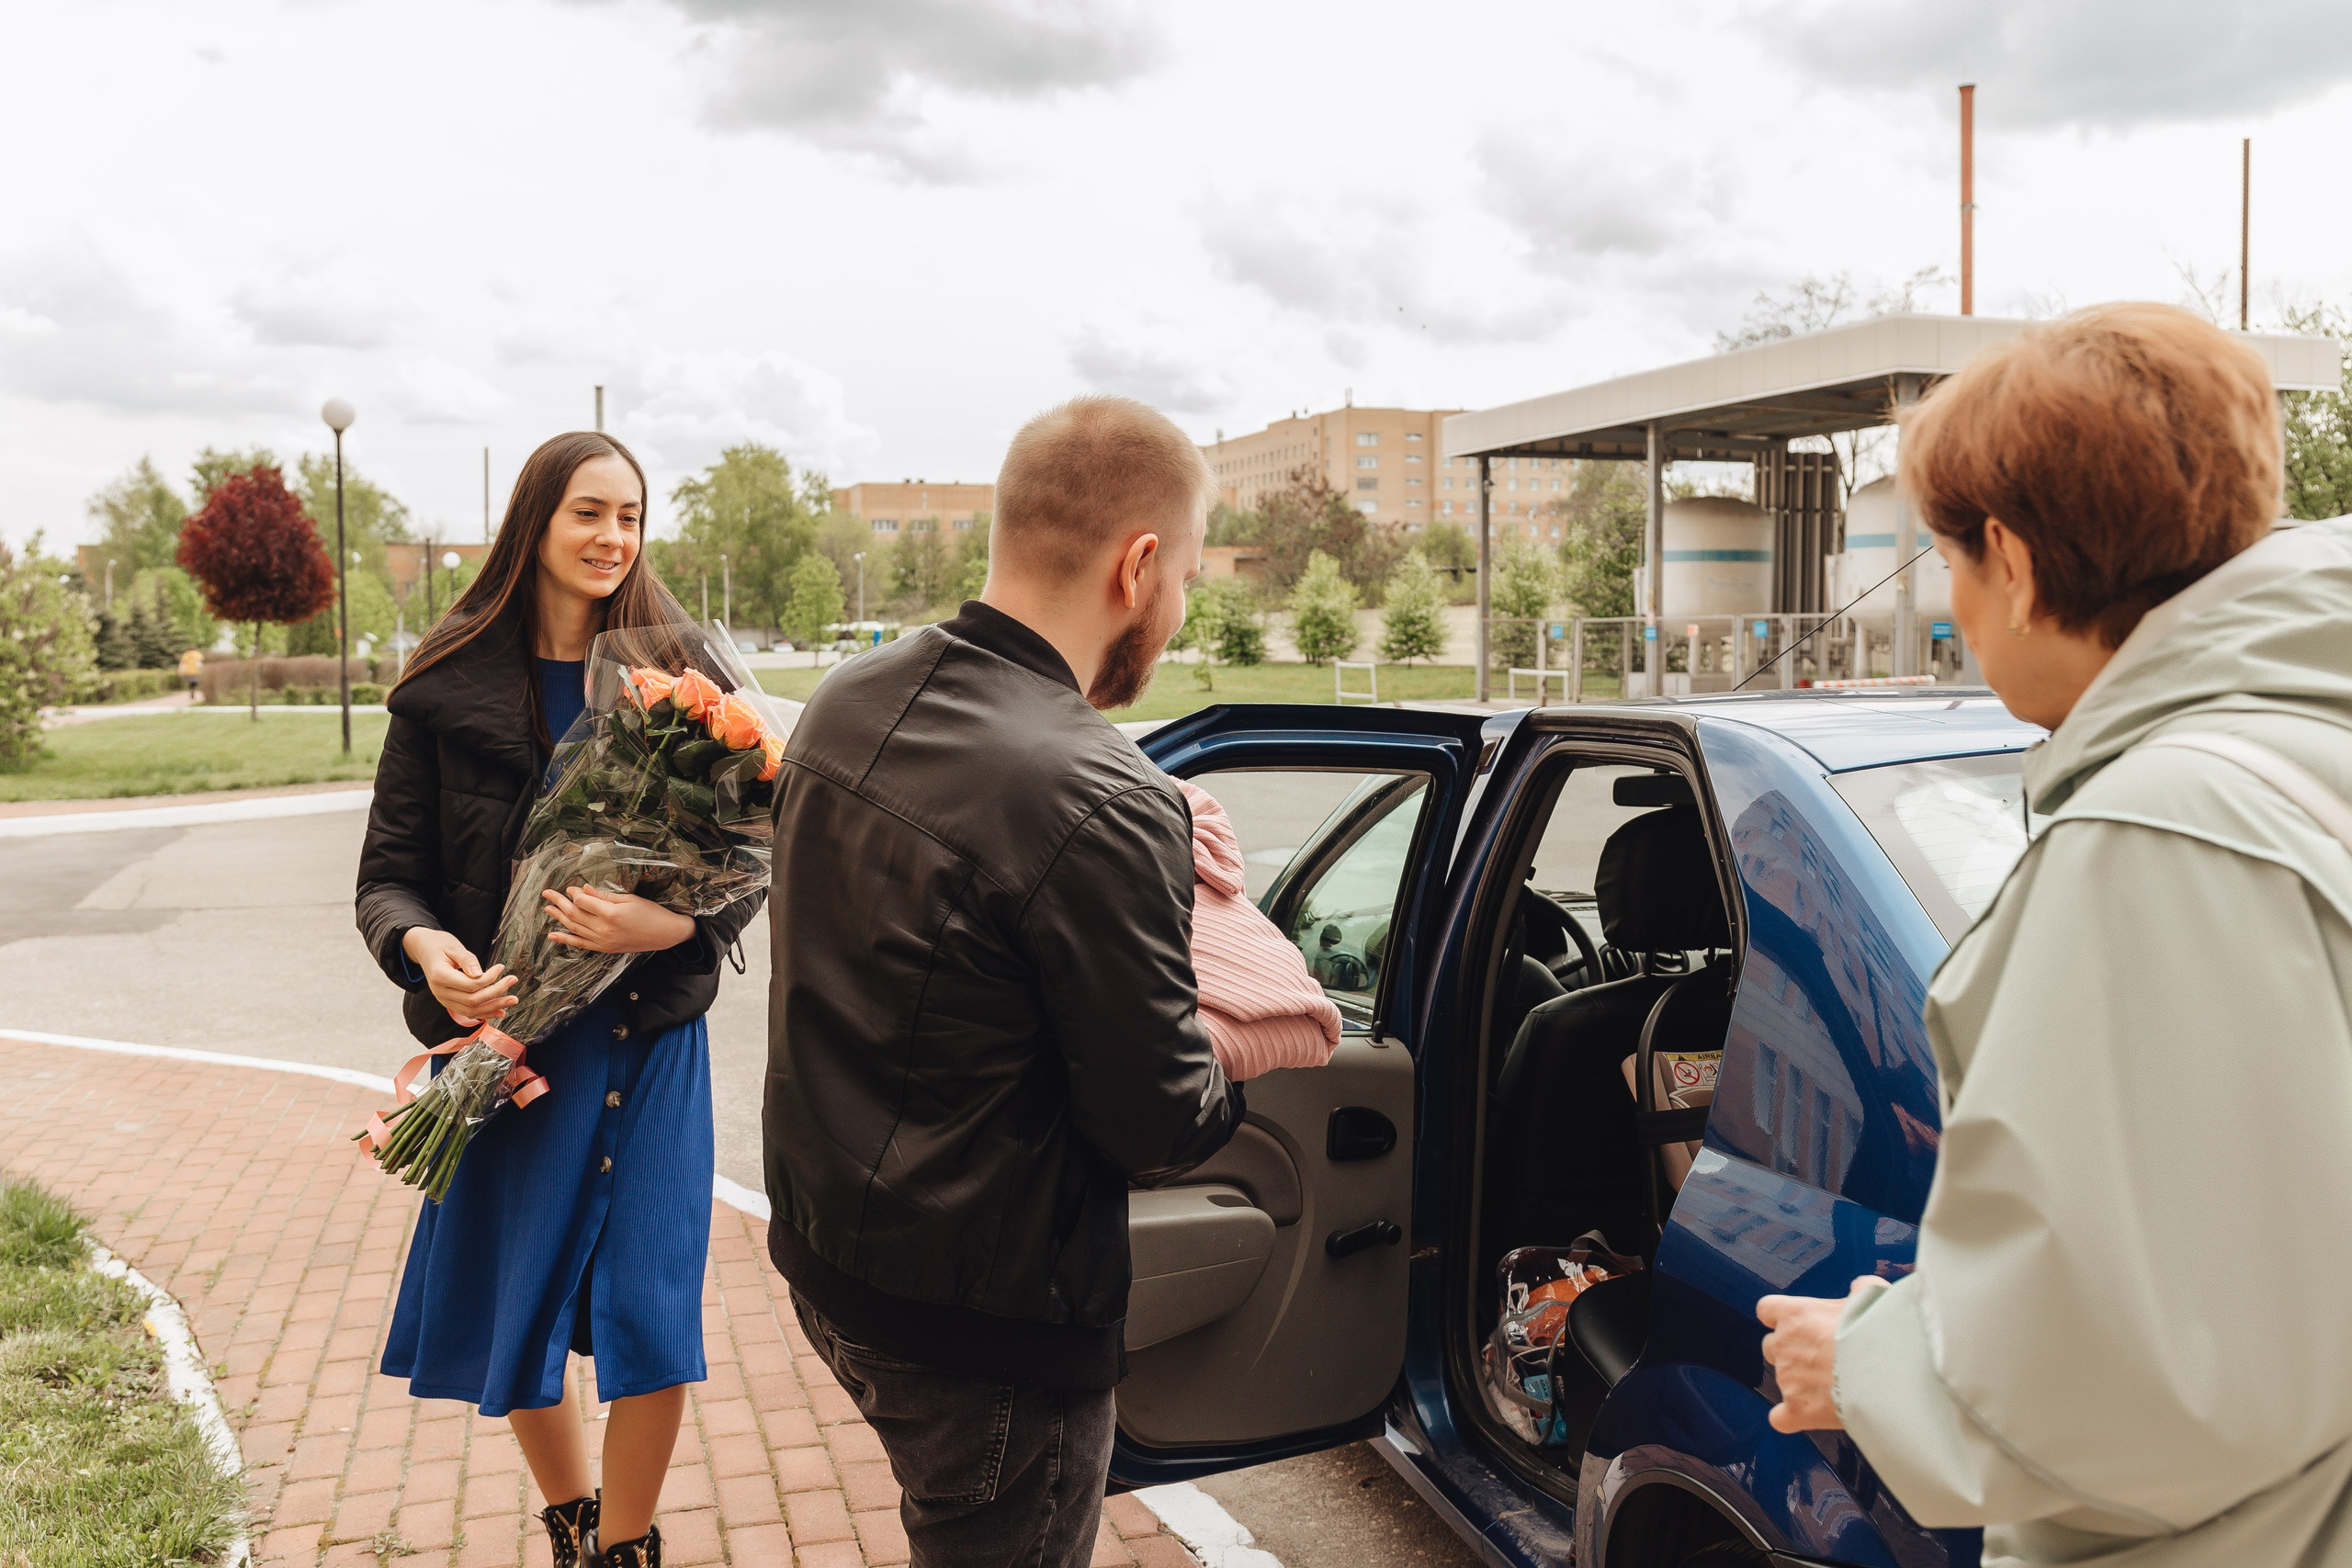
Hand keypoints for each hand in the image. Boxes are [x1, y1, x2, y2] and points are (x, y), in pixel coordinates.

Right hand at [402, 926, 517, 1026]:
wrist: (424, 949)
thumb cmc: (439, 944)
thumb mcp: (453, 946)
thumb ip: (466, 960)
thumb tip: (480, 974)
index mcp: (440, 977)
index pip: (470, 985)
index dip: (490, 978)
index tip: (501, 967)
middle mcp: (440, 992)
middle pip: (473, 1000)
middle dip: (496, 993)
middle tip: (513, 980)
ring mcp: (443, 999)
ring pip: (471, 1010)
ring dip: (494, 1006)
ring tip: (512, 1000)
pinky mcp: (449, 1002)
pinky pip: (467, 1012)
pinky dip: (485, 1013)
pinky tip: (500, 1011)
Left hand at [542, 884, 696, 954]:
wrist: (664, 934)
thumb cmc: (650, 913)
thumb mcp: (629, 899)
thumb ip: (604, 896)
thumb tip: (583, 889)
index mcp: (611, 914)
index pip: (583, 901)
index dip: (574, 893)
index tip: (571, 887)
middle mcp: (604, 929)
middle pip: (574, 914)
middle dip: (559, 902)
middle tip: (547, 893)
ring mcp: (603, 941)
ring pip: (574, 928)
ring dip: (559, 918)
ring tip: (548, 908)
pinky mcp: (604, 949)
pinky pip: (580, 944)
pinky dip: (565, 939)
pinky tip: (553, 935)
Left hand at [1757, 1276, 1885, 1432]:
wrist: (1886, 1373)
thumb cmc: (1877, 1333)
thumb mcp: (1871, 1297)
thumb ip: (1860, 1291)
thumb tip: (1862, 1288)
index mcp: (1795, 1314)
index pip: (1767, 1310)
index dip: (1779, 1318)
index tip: (1794, 1323)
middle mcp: (1783, 1344)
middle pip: (1771, 1346)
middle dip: (1791, 1352)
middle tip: (1822, 1358)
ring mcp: (1787, 1378)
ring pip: (1782, 1380)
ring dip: (1800, 1383)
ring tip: (1834, 1387)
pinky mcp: (1796, 1409)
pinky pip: (1780, 1418)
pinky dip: (1791, 1419)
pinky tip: (1807, 1417)